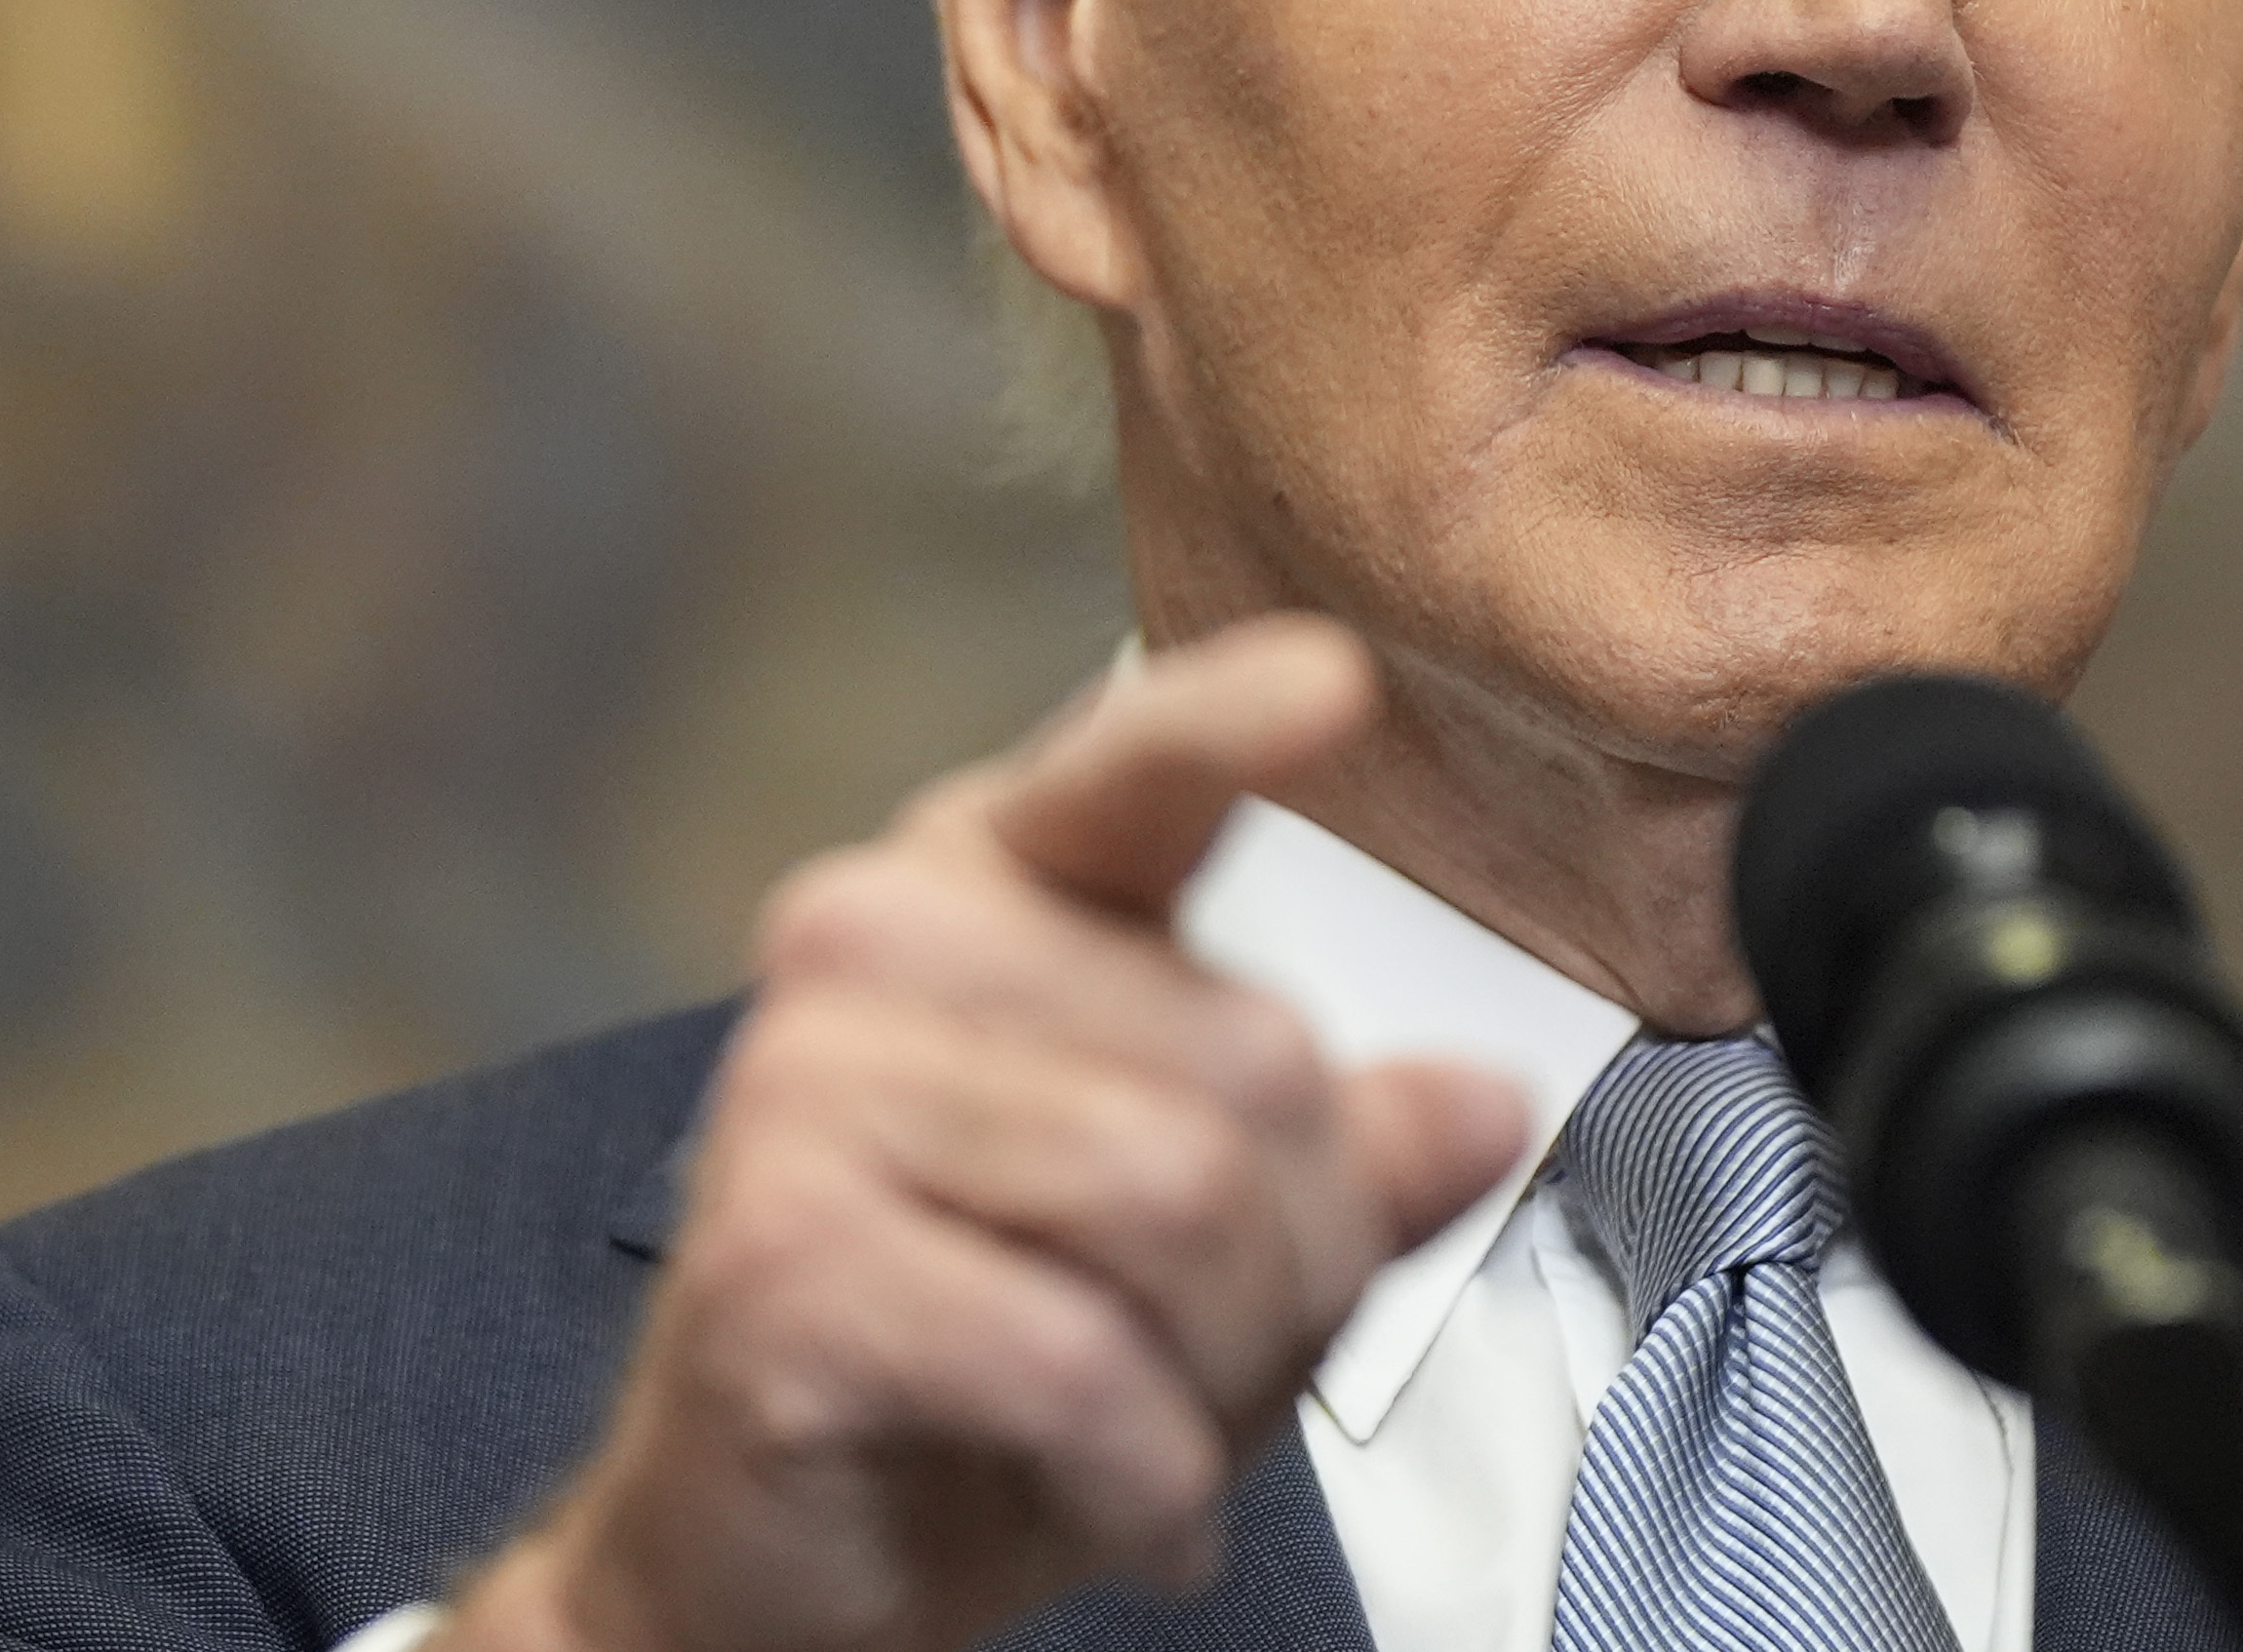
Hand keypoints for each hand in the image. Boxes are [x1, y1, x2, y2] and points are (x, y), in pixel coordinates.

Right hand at [442, 618, 1529, 1651]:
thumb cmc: (978, 1362)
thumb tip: (1485, 1102)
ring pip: (1177, 1199)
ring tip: (1170, 1434)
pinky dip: (1144, 1470)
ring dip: (1226, 1370)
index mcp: (987, 884)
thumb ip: (1340, 1156)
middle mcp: (876, 943)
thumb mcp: (1206, 1255)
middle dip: (1301, 1257)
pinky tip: (1128, 1505)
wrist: (757, 1558)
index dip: (1233, 727)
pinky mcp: (784, 1253)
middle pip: (1250, 1056)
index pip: (1134, 772)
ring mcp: (807, 1088)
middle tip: (1234, 1362)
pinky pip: (1076, 1355)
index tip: (1338, 684)